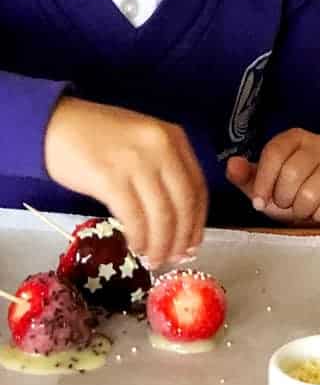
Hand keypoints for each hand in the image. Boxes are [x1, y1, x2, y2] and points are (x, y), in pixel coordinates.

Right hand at [43, 97, 207, 267]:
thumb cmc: (99, 136)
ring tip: (156, 259)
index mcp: (175, 138)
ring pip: (161, 213)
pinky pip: (133, 216)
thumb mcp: (144, 142)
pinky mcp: (110, 178)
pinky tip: (136, 247)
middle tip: (177, 259)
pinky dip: (139, 236)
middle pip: (184, 203)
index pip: (198, 186)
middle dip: (182, 237)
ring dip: (161, 243)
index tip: (194, 242)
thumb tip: (179, 217)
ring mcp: (137, 162)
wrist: (55, 124)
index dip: (198, 220)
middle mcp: (162, 148)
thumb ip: (165, 169)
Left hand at [226, 129, 319, 224]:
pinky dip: (319, 217)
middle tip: (287, 203)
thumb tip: (232, 165)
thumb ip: (245, 176)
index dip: (263, 182)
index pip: (274, 153)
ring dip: (301, 210)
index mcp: (296, 137)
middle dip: (283, 198)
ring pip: (310, 193)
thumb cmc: (291, 193)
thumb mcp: (264, 185)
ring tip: (303, 208)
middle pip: (292, 173)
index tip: (259, 202)